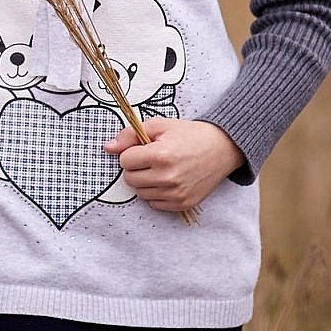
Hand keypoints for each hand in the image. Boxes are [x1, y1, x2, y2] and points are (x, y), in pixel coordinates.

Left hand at [103, 118, 244, 213]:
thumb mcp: (160, 125)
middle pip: (130, 179)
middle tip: (152, 159)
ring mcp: (176, 193)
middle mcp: (168, 177)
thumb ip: (130, 134)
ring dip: (145, 182)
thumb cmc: (190, 135)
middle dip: (136, 168)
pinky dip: (157, 193)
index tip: (144, 149)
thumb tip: (108, 148)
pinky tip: (169, 181)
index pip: (125, 161)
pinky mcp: (183, 204)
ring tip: (162, 169)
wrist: (222, 148)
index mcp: (161, 155)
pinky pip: (154, 204)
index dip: (131, 152)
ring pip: (140, 193)